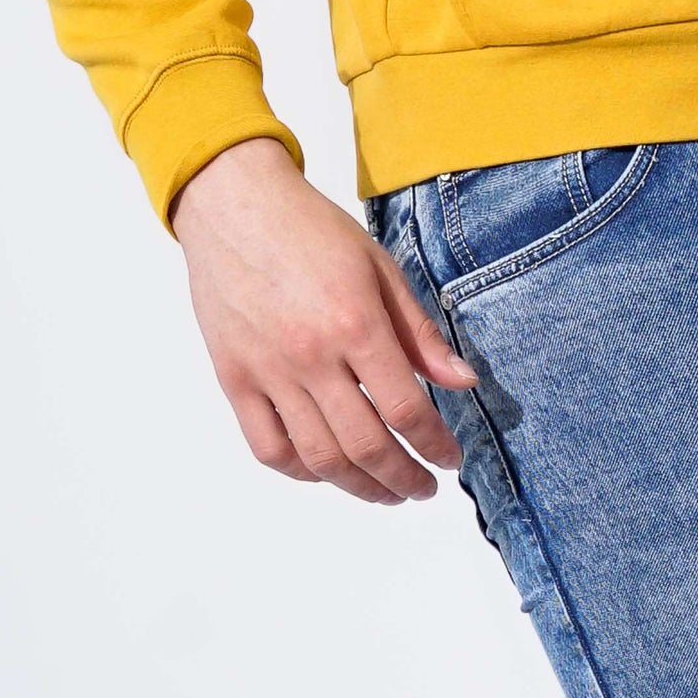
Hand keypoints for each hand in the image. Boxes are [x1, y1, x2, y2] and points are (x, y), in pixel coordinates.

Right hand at [170, 135, 477, 503]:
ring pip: (318, 457)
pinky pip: (268, 447)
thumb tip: (462, 382)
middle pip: (364, 444)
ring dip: (358, 486)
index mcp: (355, 323)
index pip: (405, 408)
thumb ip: (419, 331)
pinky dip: (301, 471)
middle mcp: (310, 356)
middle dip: (402, 478)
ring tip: (384, 491)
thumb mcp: (380, 267)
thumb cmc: (312, 229)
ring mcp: (267, 372)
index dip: (434, 444)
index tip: (450, 460)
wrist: (236, 206)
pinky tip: (326, 471)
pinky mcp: (234, 380)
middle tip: (423, 488)